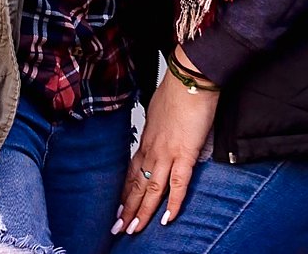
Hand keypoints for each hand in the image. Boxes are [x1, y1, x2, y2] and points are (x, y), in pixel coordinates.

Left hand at [115, 51, 218, 235]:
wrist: (190, 78)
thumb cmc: (177, 90)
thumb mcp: (158, 109)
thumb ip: (157, 125)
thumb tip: (158, 128)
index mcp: (147, 139)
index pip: (132, 171)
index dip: (125, 191)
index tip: (118, 207)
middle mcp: (152, 149)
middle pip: (137, 184)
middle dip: (127, 208)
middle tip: (117, 228)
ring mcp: (167, 153)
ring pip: (151, 189)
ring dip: (141, 211)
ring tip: (133, 230)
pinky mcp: (185, 154)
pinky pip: (178, 184)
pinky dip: (173, 204)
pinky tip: (168, 219)